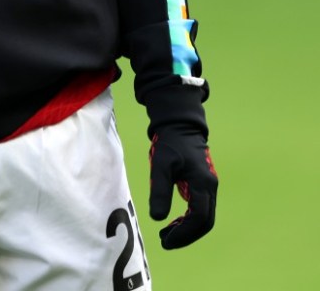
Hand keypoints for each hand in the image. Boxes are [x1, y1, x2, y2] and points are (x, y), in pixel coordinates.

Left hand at [148, 126, 217, 248]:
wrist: (180, 126)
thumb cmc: (170, 143)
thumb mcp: (161, 165)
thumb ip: (159, 190)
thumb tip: (157, 218)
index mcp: (202, 183)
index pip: (199, 217)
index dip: (184, 232)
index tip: (166, 239)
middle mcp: (210, 187)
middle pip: (205, 221)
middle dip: (186, 235)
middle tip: (165, 241)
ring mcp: (209, 186)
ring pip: (204, 217)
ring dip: (188, 229)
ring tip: (166, 234)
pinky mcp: (203, 185)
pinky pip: (201, 209)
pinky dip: (189, 220)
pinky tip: (174, 223)